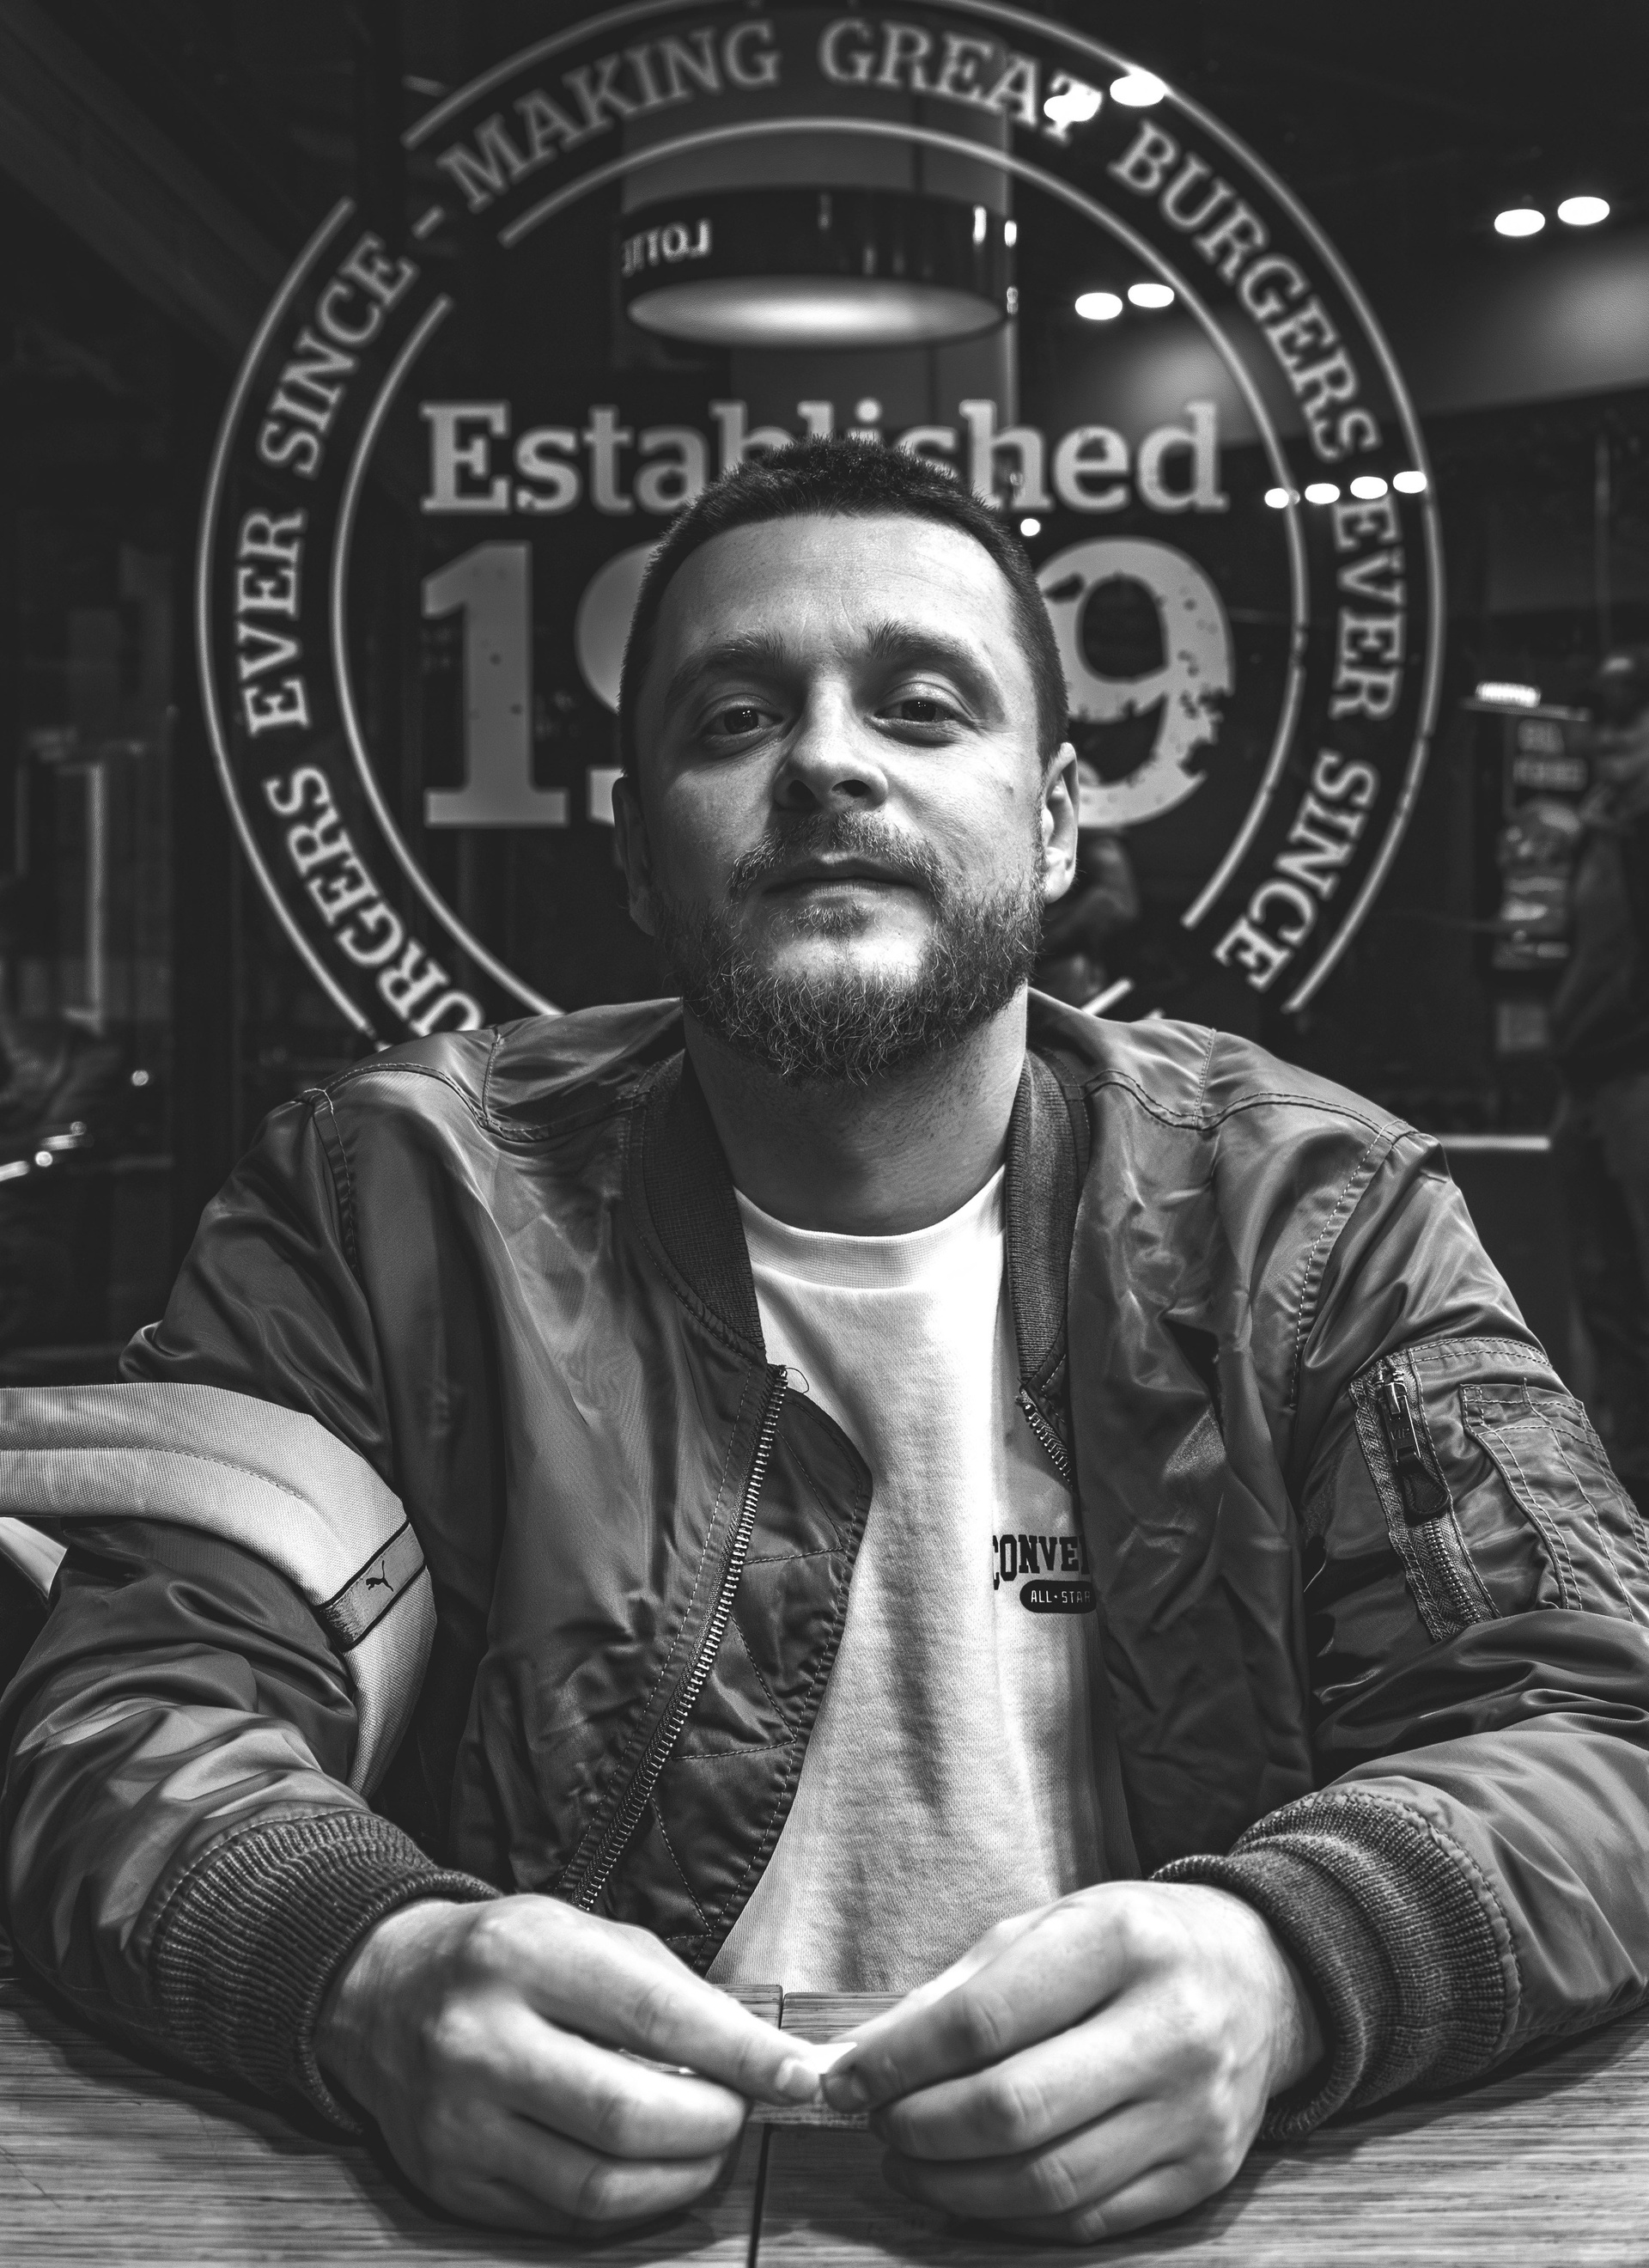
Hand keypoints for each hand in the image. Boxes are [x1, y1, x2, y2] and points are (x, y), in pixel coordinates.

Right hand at [316, 1895, 819, 2232]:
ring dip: (680, 2177)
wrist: (380, 1993)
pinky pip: (563, 2220)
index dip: (739, 2053)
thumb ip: (668, 1988)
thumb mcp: (581, 1931)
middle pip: (626, 2115)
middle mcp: (480, 2039)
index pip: (653, 2014)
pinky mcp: (450, 2185)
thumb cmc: (504, 1957)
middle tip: (742, 2110)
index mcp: (523, 1954)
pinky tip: (653, 2171)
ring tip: (706, 2145)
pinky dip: (629, 2204)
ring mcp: (457, 2122)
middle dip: (711, 2122)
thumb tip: (759, 2053)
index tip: (797, 2075)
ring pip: (598, 2186)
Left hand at [821, 1881, 1323, 2243]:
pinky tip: (971, 2191)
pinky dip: (1012, 2218)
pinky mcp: (1205, 2174)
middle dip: (920, 2128)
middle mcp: (1170, 2028)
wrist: (1264, 1977)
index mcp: (1121, 1942)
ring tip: (910, 2162)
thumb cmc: (1134, 1943)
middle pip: (1014, 2110)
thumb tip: (856, 2057)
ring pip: (1048, 2181)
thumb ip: (955, 1991)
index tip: (844, 2081)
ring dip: (954, 2185)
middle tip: (877, 2124)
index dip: (899, 2061)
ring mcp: (1196, 2111)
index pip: (985, 2019)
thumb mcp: (1049, 1927)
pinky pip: (1089, 2222)